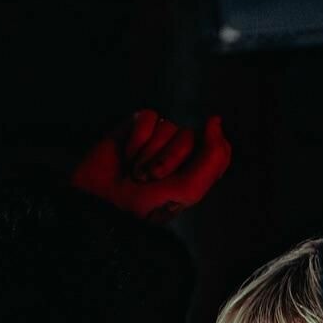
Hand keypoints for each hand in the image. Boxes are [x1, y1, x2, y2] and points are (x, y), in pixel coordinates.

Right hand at [71, 109, 231, 221]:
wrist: (103, 201)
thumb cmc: (144, 205)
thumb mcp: (186, 192)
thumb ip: (212, 159)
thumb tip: (215, 120)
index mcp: (197, 171)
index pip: (219, 149)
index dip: (206, 153)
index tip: (188, 167)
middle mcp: (181, 151)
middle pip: (190, 136)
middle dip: (168, 160)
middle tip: (150, 179)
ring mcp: (159, 137)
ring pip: (169, 126)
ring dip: (149, 153)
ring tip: (134, 171)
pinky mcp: (137, 125)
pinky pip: (148, 118)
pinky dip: (136, 139)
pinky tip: (126, 155)